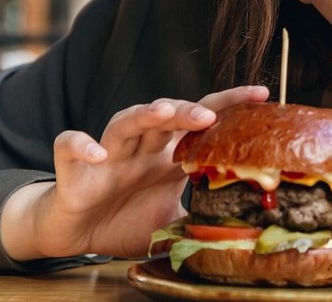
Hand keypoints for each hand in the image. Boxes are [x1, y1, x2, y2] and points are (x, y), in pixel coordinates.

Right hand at [0, 85, 268, 260]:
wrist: (72, 235)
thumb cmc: (121, 220)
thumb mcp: (169, 221)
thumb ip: (200, 216)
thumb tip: (243, 225)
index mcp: (165, 157)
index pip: (200, 123)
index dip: (228, 106)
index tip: (261, 95)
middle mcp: (140, 149)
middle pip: (165, 118)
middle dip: (188, 110)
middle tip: (210, 115)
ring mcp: (107, 156)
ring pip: (124, 122)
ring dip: (144, 115)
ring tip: (165, 112)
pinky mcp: (72, 171)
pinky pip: (70, 146)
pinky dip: (81, 145)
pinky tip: (97, 153)